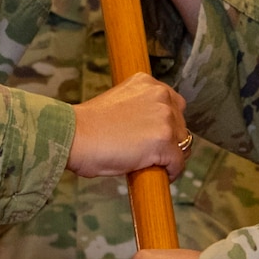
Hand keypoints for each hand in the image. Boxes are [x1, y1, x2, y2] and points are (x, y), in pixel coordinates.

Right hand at [69, 72, 189, 178]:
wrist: (76, 137)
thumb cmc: (88, 126)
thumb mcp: (118, 104)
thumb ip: (138, 109)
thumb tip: (149, 130)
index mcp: (147, 83)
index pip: (173, 103)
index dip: (167, 123)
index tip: (159, 136)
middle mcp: (160, 96)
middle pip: (180, 123)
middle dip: (171, 139)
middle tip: (155, 154)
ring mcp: (164, 119)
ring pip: (183, 143)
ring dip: (172, 156)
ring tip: (156, 166)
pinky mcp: (164, 142)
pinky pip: (178, 163)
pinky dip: (171, 172)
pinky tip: (160, 175)